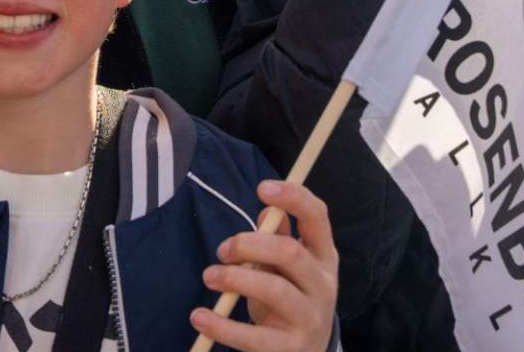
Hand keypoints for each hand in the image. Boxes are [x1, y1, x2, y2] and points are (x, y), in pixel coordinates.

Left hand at [191, 180, 337, 351]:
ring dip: (233, 279)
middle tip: (222, 250)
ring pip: (274, 290)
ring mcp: (310, 319)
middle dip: (249, 244)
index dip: (293, 197)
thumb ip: (278, 239)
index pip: (318, 217)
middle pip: (290, 252)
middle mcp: (323, 286)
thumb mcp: (287, 268)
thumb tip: (266, 211)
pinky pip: (253, 336)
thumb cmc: (290, 300)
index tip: (261, 188)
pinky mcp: (290, 349)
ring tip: (209, 277)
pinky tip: (199, 317)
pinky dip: (221, 326)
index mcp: (324, 257)